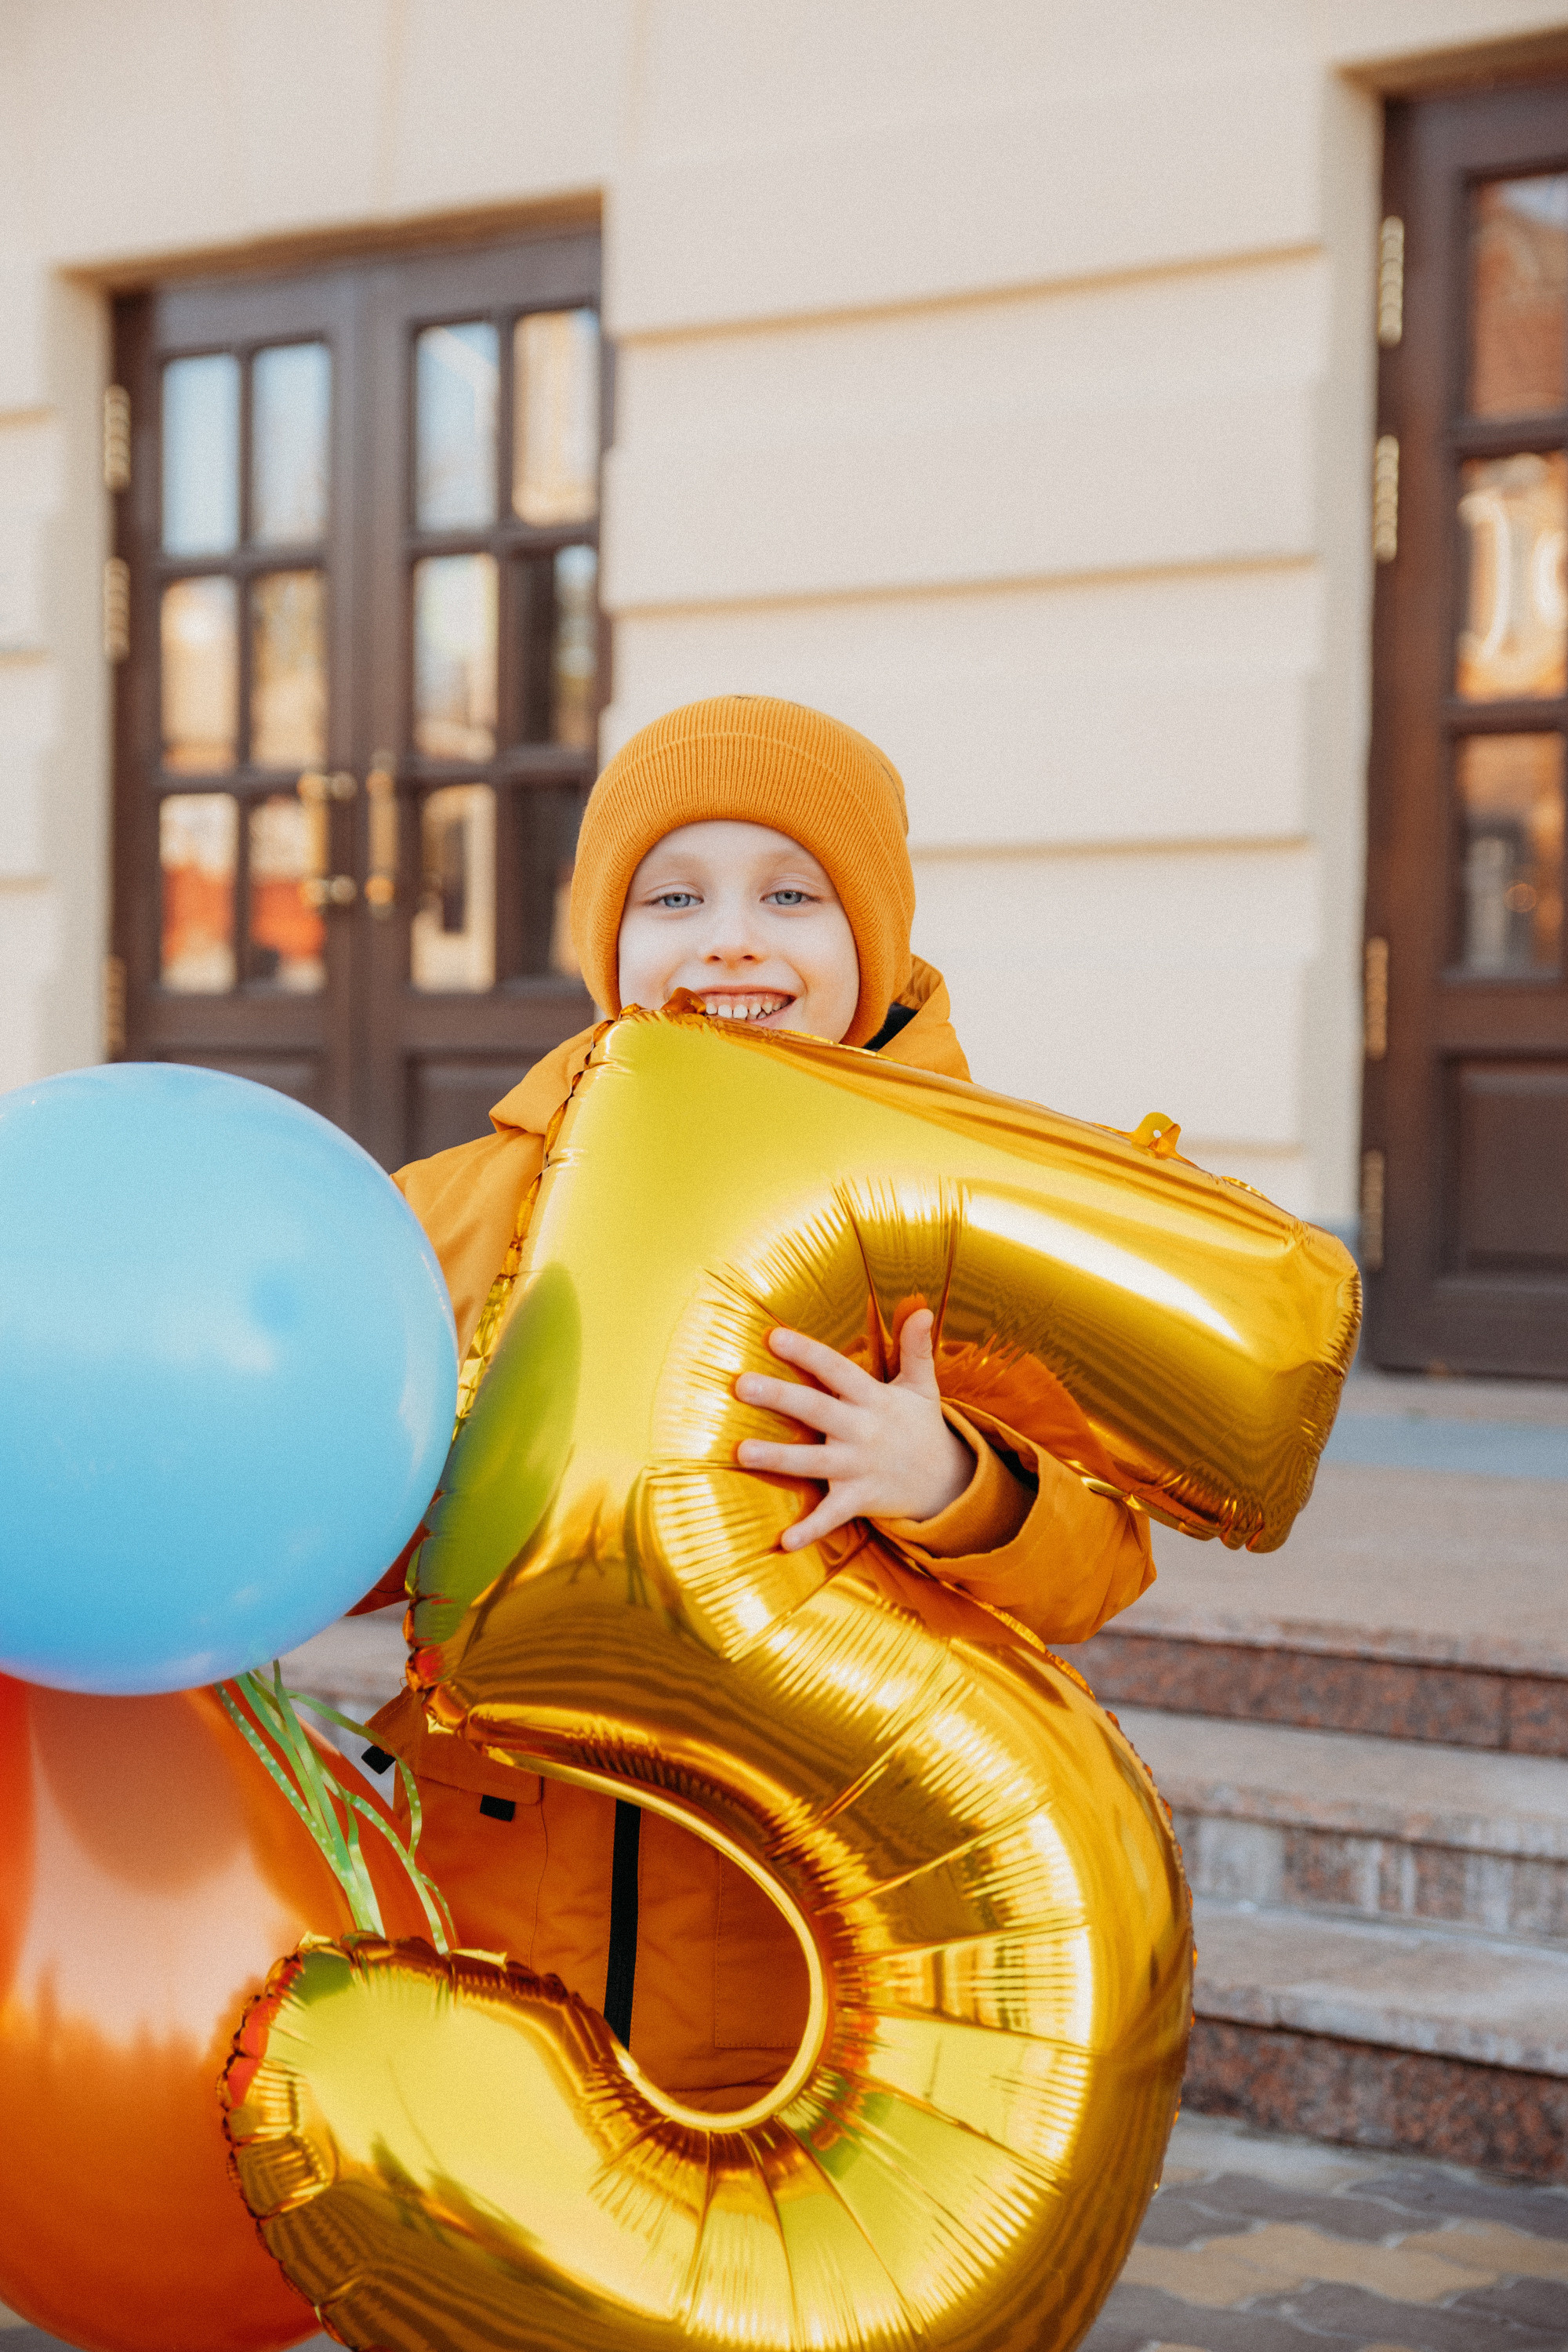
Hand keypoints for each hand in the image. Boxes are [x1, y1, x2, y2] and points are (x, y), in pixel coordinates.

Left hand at [735, 1310, 972, 1551]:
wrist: (948, 1482)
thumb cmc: (920, 1426)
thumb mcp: (922, 1387)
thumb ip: (915, 1349)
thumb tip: (922, 1308)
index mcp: (873, 1398)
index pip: (836, 1369)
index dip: (806, 1352)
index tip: (772, 1336)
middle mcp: (863, 1430)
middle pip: (817, 1409)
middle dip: (780, 1397)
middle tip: (741, 1385)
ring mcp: (859, 1467)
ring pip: (813, 1462)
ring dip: (778, 1458)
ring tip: (740, 1453)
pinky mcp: (859, 1499)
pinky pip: (832, 1516)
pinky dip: (810, 1530)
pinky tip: (784, 1542)